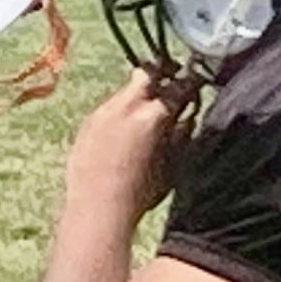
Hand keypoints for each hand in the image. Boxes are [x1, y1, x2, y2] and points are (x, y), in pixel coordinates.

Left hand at [65, 69, 200, 221]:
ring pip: (124, 89)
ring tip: (145, 114)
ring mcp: (102, 112)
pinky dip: (119, 112)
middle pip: (147, 73)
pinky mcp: (86, 123)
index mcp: (153, 114)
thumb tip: (186, 115)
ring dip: (138, 95)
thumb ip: (182, 131)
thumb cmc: (141, 191)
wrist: (97, 208)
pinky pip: (107, 108)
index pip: (179, 85)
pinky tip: (123, 131)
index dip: (190, 84)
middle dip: (161, 76)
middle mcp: (125, 106)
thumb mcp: (174, 162)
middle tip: (169, 87)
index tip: (194, 86)